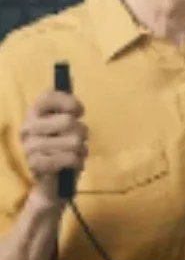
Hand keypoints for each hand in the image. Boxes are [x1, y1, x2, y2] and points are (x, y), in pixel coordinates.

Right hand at [19, 90, 86, 207]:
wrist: (54, 182)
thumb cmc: (63, 149)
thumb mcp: (66, 126)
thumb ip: (66, 106)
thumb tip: (69, 78)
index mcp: (34, 113)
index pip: (49, 96)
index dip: (70, 102)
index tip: (79, 112)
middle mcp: (28, 127)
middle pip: (68, 122)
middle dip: (82, 133)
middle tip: (79, 141)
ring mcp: (30, 146)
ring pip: (73, 142)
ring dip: (81, 150)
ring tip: (74, 154)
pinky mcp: (37, 164)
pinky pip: (70, 158)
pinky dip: (78, 162)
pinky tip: (72, 164)